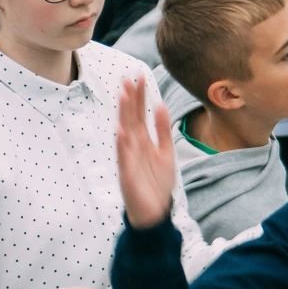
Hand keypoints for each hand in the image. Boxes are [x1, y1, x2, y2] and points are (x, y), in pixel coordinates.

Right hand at [116, 76, 175, 229]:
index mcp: (143, 140)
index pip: (139, 113)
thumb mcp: (166, 152)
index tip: (140, 76)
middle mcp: (134, 146)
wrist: (154, 212)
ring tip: (123, 96)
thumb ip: (163, 130)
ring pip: (125, 132)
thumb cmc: (157, 183)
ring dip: (123, 114)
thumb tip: (162, 105)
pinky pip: (124, 157)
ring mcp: (129, 159)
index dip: (139, 95)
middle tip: (128, 78)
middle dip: (130, 99)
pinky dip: (123, 145)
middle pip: (131, 118)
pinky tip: (121, 131)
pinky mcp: (128, 174)